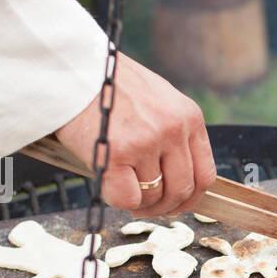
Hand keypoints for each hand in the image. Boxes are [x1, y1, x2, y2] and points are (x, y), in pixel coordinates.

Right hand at [54, 52, 215, 216]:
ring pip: (153, 196)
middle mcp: (173, 129)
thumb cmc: (108, 86)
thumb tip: (175, 178)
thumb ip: (171, 133)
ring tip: (121, 188)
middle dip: (164, 207)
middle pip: (182, 190)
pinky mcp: (118, 153)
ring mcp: (147, 141)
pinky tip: (108, 183)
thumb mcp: (156, 99)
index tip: (175, 204)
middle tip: (145, 207)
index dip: (191, 197)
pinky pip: (128, 198)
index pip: (205, 173)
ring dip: (137, 201)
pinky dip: (117, 199)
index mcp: (188, 116)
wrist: (71, 69)